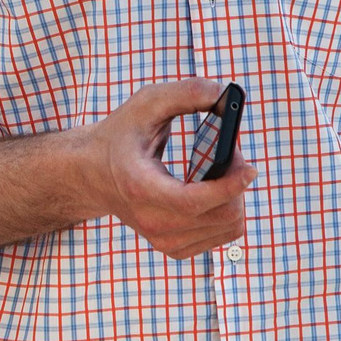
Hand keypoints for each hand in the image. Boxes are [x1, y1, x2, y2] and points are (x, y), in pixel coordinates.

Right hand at [79, 79, 253, 259]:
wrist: (89, 174)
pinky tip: (213, 193)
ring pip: (230, 227)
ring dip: (236, 195)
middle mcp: (151, 221)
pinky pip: (223, 235)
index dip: (230, 186)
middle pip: (223, 214)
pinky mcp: (173, 248)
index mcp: (140, 187)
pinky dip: (228, 211)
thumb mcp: (146, 103)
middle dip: (237, 181)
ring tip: (220, 172)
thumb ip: (186, 92)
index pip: (194, 201)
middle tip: (230, 154)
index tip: (250, 167)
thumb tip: (225, 94)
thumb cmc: (119, 136)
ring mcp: (162, 240)